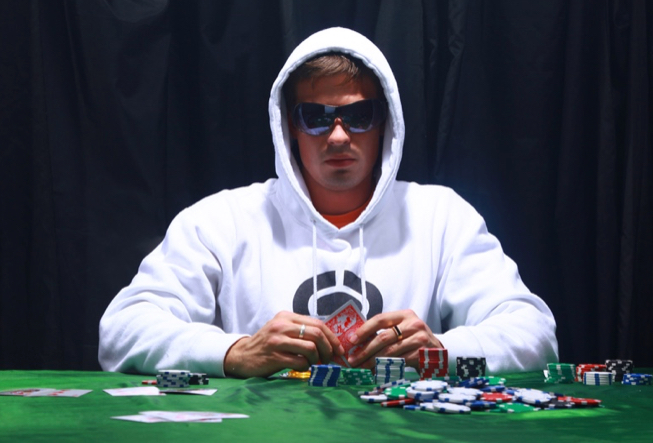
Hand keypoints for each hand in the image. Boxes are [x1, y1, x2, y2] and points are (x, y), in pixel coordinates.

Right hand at [223, 311, 344, 377]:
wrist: (242, 356)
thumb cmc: (267, 344)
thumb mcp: (282, 329)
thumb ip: (301, 330)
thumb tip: (329, 340)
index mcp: (286, 316)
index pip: (317, 323)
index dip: (332, 337)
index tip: (338, 349)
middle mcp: (281, 325)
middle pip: (317, 334)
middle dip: (328, 349)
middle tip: (329, 359)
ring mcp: (277, 341)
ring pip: (310, 348)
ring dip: (316, 359)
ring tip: (312, 363)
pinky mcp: (274, 356)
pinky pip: (300, 362)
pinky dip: (305, 367)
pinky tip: (301, 367)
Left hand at [346, 309, 442, 368]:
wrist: (438, 352)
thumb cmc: (414, 340)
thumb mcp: (403, 329)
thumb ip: (385, 331)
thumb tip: (358, 341)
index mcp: (405, 315)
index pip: (380, 319)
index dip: (364, 330)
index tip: (351, 340)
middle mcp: (413, 324)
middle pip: (383, 337)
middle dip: (365, 349)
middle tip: (353, 359)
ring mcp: (419, 339)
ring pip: (390, 351)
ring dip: (373, 361)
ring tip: (361, 367)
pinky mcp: (422, 354)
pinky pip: (399, 362)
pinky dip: (386, 368)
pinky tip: (376, 371)